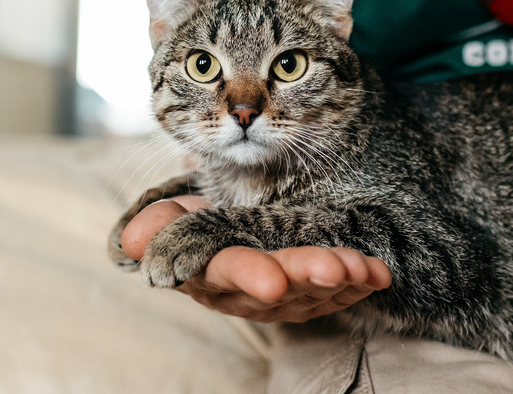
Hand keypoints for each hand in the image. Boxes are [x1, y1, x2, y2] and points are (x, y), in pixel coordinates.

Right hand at [121, 196, 391, 322]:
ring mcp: (279, 297)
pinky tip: (378, 274)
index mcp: (207, 270)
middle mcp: (244, 290)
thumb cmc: (197, 221)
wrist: (226, 235)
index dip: (247, 276)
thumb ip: (160, 223)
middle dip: (303, 278)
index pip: (223, 271)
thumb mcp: (175, 215)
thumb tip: (134, 239)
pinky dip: (358, 283)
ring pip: (310, 291)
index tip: (272, 281)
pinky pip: (336, 294)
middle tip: (333, 271)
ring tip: (363, 269)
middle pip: (274, 286)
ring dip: (339, 280)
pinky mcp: (309, 296)